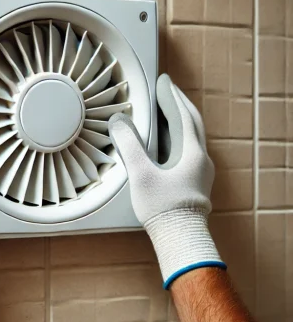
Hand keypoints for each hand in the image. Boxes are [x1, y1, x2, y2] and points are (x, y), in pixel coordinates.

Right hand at [108, 73, 225, 287]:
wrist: (180, 239)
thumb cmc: (163, 209)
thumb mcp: (141, 174)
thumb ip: (129, 145)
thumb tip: (119, 122)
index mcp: (192, 153)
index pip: (183, 115)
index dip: (171, 96)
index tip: (164, 81)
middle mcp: (201, 159)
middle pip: (193, 123)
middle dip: (180, 104)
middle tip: (168, 91)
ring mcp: (201, 172)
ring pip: (192, 137)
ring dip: (179, 120)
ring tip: (166, 112)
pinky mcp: (195, 183)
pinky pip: (188, 151)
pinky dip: (177, 138)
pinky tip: (166, 144)